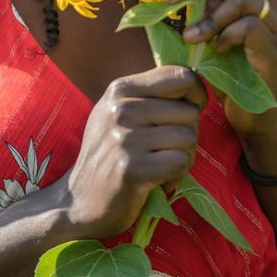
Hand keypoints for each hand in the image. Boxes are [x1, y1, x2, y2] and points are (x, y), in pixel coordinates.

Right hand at [65, 66, 206, 238]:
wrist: (80, 201)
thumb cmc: (109, 155)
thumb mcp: (119, 113)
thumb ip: (151, 95)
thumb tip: (194, 84)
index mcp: (121, 89)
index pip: (180, 75)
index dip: (197, 93)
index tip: (193, 109)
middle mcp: (122, 109)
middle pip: (190, 112)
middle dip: (188, 134)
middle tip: (165, 152)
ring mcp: (126, 139)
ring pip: (189, 138)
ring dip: (184, 158)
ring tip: (160, 167)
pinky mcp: (132, 169)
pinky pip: (180, 162)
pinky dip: (177, 176)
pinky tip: (159, 181)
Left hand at [160, 0, 276, 143]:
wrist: (251, 112)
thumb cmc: (227, 68)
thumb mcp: (209, 28)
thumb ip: (203, 3)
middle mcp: (273, 0)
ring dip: (208, 16)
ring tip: (189, 37)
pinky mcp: (275, 44)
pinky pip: (248, 26)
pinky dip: (224, 35)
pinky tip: (214, 50)